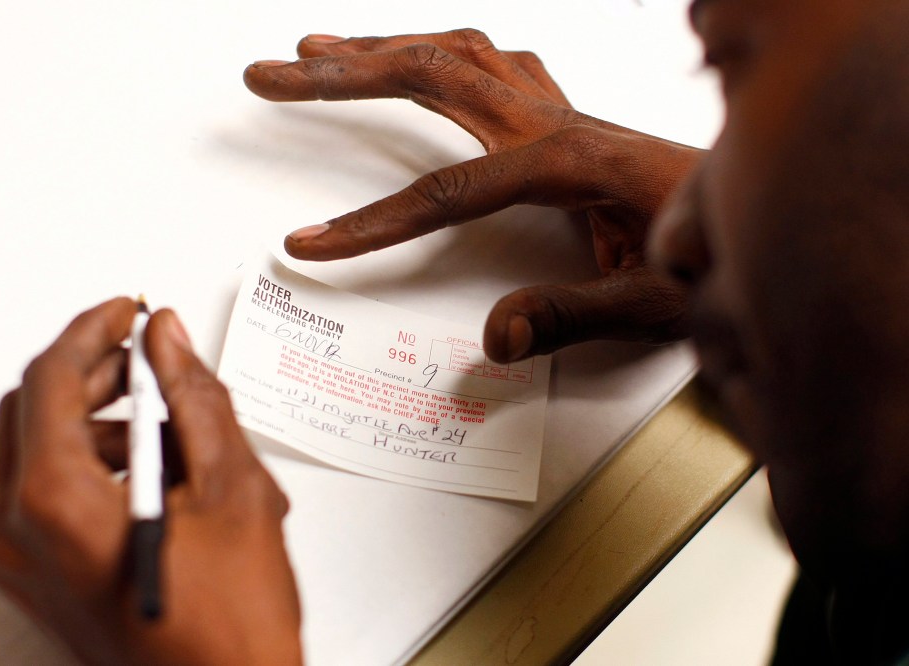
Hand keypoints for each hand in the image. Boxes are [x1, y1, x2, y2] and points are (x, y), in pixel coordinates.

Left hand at [0, 298, 301, 664]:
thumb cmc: (231, 624)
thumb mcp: (231, 488)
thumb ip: (194, 398)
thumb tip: (170, 341)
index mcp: (55, 504)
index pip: (50, 378)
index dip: (93, 331)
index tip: (127, 312)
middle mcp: (18, 534)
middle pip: (34, 410)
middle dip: (94, 371)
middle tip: (149, 355)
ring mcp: (22, 561)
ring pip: (37, 448)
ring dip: (95, 416)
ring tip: (165, 417)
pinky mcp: (38, 576)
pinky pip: (44, 492)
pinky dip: (91, 460)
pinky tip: (151, 465)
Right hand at [245, 29, 701, 361]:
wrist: (752, 212)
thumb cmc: (710, 254)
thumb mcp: (654, 302)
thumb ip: (574, 318)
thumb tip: (497, 337)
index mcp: (572, 165)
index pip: (450, 192)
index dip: (374, 221)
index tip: (311, 241)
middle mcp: (557, 121)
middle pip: (432, 75)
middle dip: (341, 75)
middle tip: (272, 74)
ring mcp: (558, 109)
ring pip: (456, 50)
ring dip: (381, 45)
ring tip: (319, 50)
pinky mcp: (562, 114)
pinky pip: (490, 59)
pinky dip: (441, 47)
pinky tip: (422, 51)